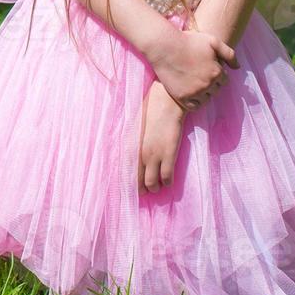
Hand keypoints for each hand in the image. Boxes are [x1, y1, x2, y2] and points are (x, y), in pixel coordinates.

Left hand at [138, 80, 185, 194]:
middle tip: (145, 192)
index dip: (129, 184)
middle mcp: (138, 154)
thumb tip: (134, 159)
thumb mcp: (134, 129)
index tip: (133, 190)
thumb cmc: (149, 112)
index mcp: (129, 147)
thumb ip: (133, 145)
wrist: (165, 102)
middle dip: (141, 190)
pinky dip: (168, 182)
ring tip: (157, 188)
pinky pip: (167, 176)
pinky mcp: (168, 153)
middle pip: (138, 181)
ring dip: (155, 188)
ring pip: (152, 183)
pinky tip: (168, 181)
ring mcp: (154, 155)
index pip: (126, 173)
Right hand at [145, 26, 237, 112]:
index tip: (206, 68)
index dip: (216, 73)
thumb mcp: (212, 41)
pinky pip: (194, 106)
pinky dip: (194, 102)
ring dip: (203, 93)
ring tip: (194, 84)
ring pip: (206, 99)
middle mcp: (207, 84)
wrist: (164, 46)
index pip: (223, 80)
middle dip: (210, 83)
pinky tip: (189, 93)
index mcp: (216, 72)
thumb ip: (229, 54)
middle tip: (198, 75)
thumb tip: (238, 68)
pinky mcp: (182, 97)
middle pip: (215, 90)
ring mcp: (194, 91)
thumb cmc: (188, 41)